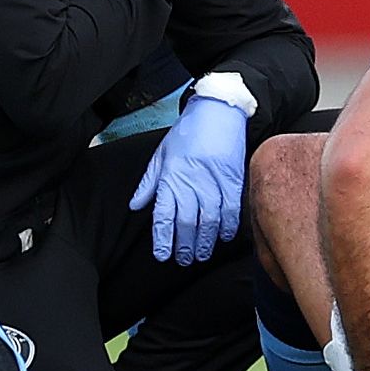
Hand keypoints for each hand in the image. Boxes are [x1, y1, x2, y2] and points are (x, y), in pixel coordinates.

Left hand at [128, 94, 245, 263]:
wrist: (218, 111)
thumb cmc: (188, 132)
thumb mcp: (161, 154)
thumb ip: (149, 183)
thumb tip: (135, 206)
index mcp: (171, 176)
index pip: (164, 215)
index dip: (163, 238)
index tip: (162, 255)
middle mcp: (191, 181)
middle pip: (188, 222)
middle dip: (185, 245)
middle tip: (184, 259)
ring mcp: (214, 180)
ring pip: (210, 220)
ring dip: (206, 241)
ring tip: (202, 253)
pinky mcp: (233, 178)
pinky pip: (231, 208)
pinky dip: (228, 225)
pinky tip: (224, 236)